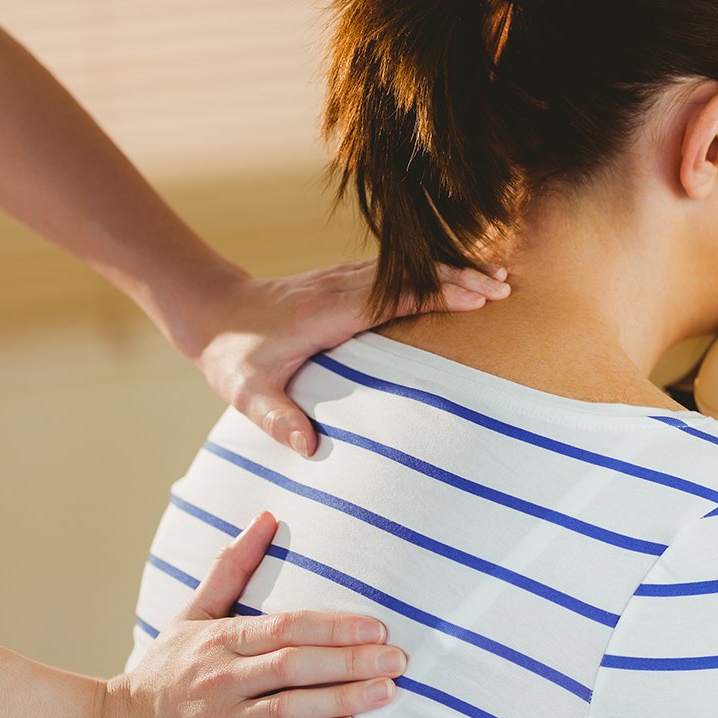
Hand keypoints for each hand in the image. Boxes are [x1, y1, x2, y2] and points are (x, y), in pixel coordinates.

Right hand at [93, 511, 405, 717]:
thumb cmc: (161, 675)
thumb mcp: (191, 617)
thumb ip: (231, 568)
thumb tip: (265, 517)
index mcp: (219, 640)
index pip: (285, 627)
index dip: (334, 627)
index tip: (376, 627)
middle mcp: (223, 679)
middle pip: (296, 664)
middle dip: (351, 661)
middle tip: (398, 659)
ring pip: (290, 706)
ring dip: (343, 698)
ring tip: (387, 692)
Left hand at [191, 259, 508, 454]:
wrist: (212, 311)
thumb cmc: (232, 355)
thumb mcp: (246, 392)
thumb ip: (277, 418)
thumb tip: (308, 447)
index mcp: (327, 311)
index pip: (393, 296)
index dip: (437, 294)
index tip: (478, 297)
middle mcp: (340, 287)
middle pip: (411, 275)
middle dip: (459, 278)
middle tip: (505, 286)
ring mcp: (343, 279)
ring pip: (407, 269)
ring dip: (451, 272)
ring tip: (496, 279)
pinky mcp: (344, 281)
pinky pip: (396, 273)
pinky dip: (430, 274)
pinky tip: (455, 279)